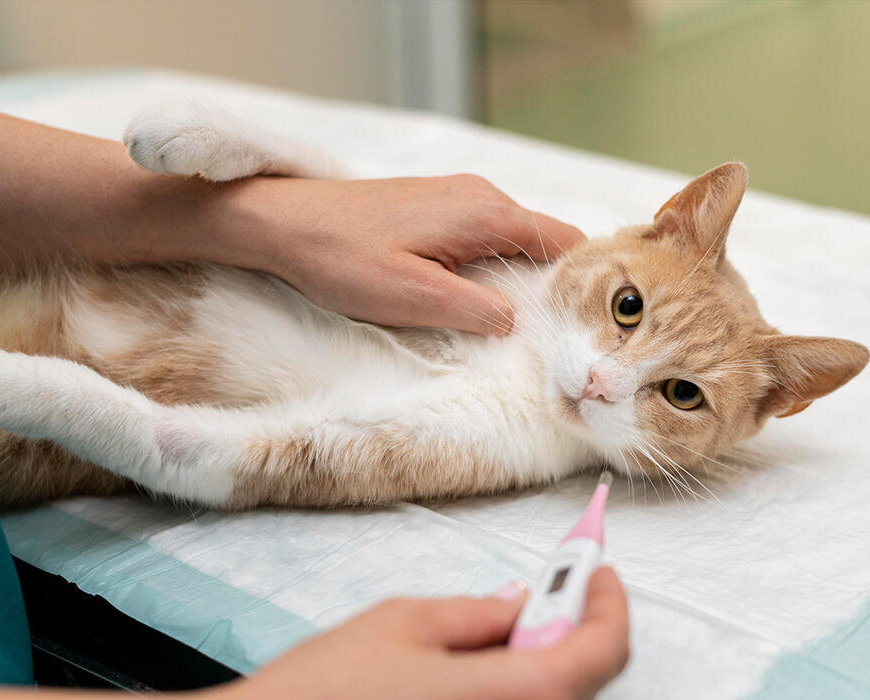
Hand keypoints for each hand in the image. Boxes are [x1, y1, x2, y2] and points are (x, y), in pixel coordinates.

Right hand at [192, 567, 628, 699]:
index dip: (607, 601)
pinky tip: (464, 682)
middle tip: (538, 589)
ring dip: (540, 668)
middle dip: (569, 630)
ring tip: (484, 636)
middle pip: (585, 683)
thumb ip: (482, 612)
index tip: (595, 572)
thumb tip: (521, 606)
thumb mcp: (409, 622)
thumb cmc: (325, 699)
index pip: (607, 648)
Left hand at [206, 174, 585, 335]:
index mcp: (484, 214)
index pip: (564, 240)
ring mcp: (457, 196)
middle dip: (552, 283)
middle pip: (543, 241)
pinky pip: (484, 236)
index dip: (582, 279)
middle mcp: (479, 196)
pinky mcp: (435, 205)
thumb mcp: (413, 298)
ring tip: (519, 324)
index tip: (584, 321)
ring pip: (513, 240)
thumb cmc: (343, 259)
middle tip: (553, 333)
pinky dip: (491, 266)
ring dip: (519, 277)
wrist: (285, 223)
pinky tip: (476, 298)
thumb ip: (475, 310)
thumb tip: (518, 321)